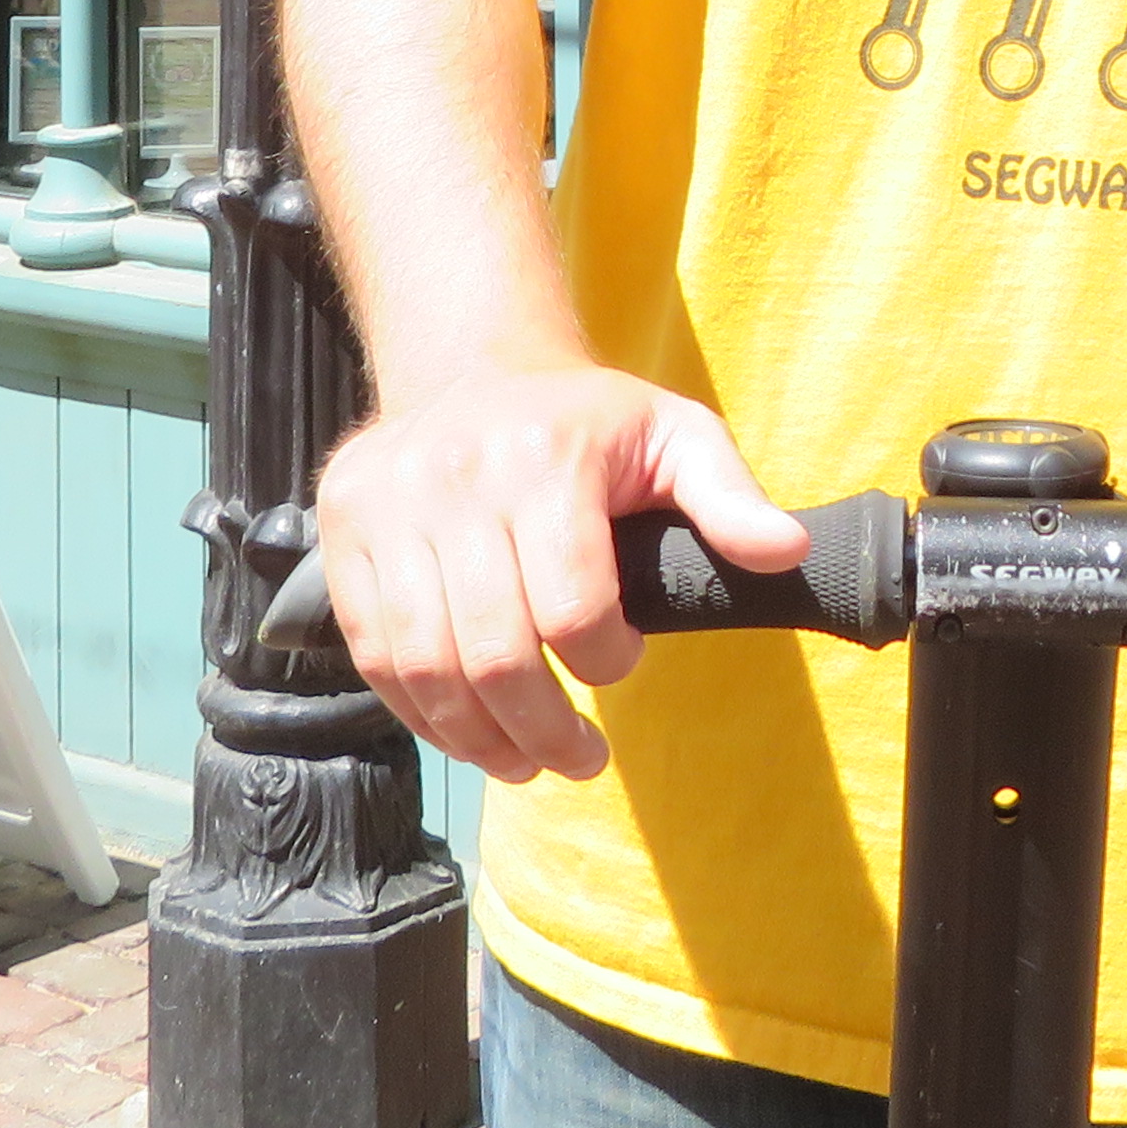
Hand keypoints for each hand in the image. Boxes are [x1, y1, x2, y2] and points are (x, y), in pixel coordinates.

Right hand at [310, 367, 808, 784]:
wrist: (471, 364)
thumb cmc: (587, 419)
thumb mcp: (675, 435)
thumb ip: (730, 497)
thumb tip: (785, 552)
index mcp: (544, 456)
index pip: (571, 606)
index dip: (605, 661)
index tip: (621, 663)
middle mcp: (455, 478)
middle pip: (495, 652)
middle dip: (544, 731)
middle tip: (579, 760)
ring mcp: (387, 507)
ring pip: (426, 666)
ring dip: (479, 740)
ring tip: (523, 762)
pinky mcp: (341, 533)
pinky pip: (373, 654)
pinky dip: (420, 713)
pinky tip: (466, 733)